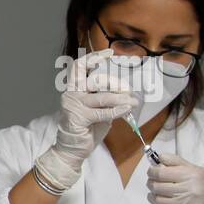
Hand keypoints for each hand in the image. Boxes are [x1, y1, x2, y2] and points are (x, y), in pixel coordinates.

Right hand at [34, 48, 137, 191]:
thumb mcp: (97, 109)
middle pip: (95, 78)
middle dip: (115, 83)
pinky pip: (102, 112)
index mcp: (73, 89)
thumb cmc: (85, 130)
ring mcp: (72, 106)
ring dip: (120, 97)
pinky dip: (117, 110)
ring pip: (101, 95)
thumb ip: (106, 98)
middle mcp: (70, 94)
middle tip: (128, 90)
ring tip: (132, 101)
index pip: (79, 66)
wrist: (71, 151)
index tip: (109, 53)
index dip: (94, 57)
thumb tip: (127, 92)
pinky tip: (127, 109)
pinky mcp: (78, 118)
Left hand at [147, 153, 203, 203]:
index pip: (161, 173)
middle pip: (157, 185)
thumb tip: (159, 157)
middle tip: (153, 180)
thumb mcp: (197, 170)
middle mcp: (187, 191)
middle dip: (151, 181)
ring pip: (156, 198)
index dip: (152, 171)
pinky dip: (156, 202)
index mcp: (191, 176)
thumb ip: (177, 162)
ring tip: (157, 189)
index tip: (152, 170)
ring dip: (153, 193)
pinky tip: (161, 198)